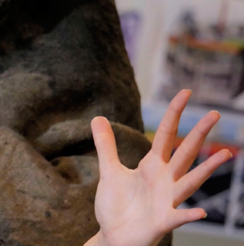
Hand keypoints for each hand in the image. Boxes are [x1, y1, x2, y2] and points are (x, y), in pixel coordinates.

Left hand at [91, 90, 231, 245]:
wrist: (113, 236)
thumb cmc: (118, 205)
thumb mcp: (110, 171)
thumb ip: (106, 145)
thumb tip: (97, 117)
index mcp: (153, 166)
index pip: (166, 135)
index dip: (174, 114)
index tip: (185, 92)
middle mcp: (165, 180)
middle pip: (184, 153)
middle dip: (198, 134)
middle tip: (214, 113)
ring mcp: (166, 200)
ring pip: (190, 182)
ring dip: (207, 169)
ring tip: (225, 154)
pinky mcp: (162, 222)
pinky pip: (178, 217)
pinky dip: (189, 215)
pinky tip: (201, 212)